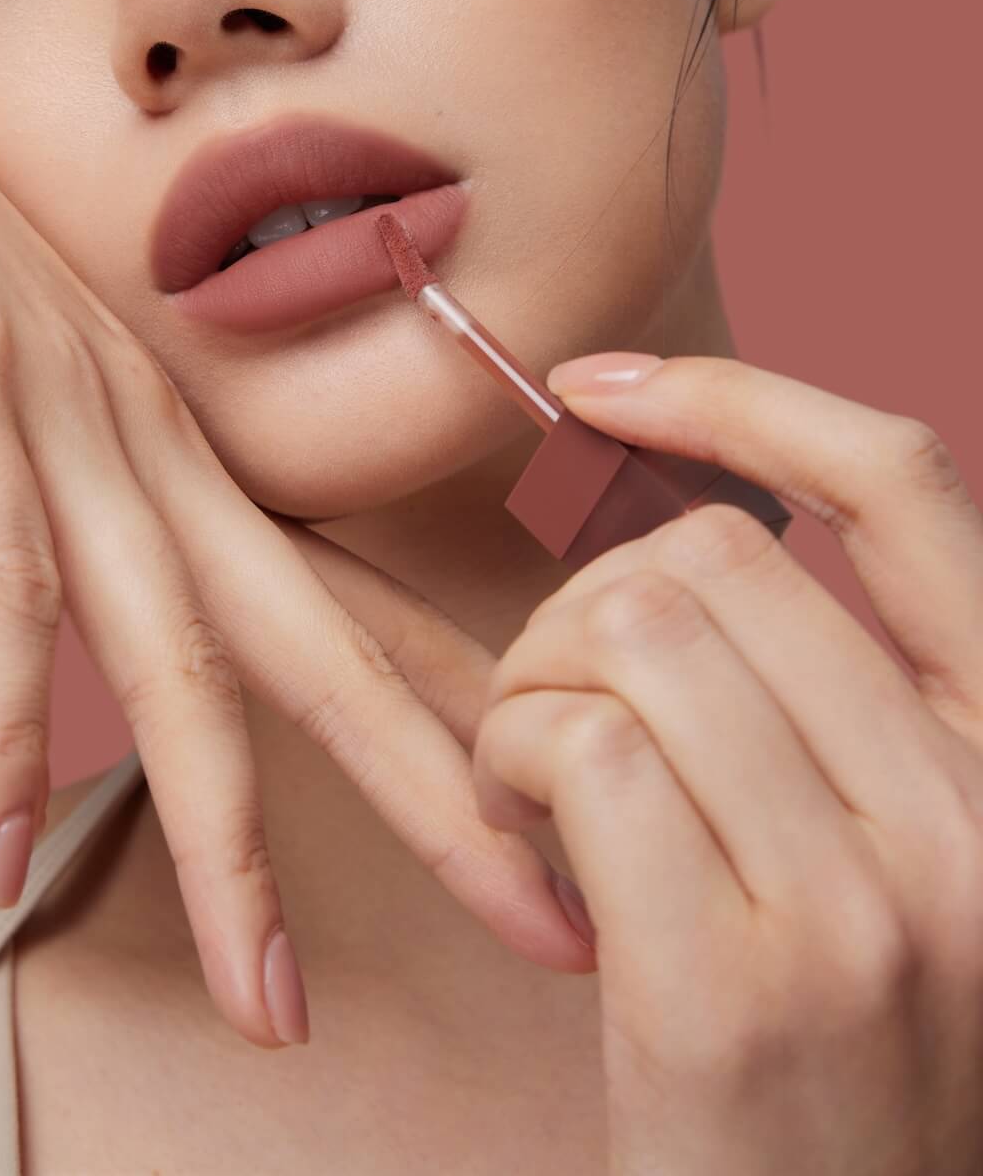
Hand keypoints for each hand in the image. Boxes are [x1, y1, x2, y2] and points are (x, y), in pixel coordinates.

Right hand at [0, 0, 592, 1050]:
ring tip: (262, 987)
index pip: (333, 617)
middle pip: (318, 647)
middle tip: (545, 928)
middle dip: (436, 796)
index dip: (440, 731)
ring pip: (180, 640)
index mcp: (162, 469)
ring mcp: (63, 417)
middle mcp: (149, 450)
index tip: (533, 837)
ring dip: (225, 829)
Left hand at [472, 352, 982, 1173]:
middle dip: (586, 605)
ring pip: (628, 629)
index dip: (745, 398)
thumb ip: (831, 708)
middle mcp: (971, 819)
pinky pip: (578, 741)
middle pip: (711, 557)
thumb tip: (672, 536)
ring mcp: (861, 905)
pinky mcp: (731, 983)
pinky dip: (508, 757)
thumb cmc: (834, 1057)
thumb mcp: (893, 859)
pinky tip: (519, 833)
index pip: (901, 486)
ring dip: (533, 683)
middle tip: (558, 711)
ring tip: (536, 782)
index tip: (603, 387)